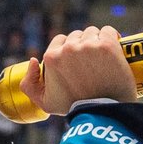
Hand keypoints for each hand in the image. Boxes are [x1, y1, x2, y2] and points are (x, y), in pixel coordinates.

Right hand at [19, 25, 135, 115]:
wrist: (101, 112)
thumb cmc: (74, 108)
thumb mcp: (45, 103)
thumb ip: (29, 85)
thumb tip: (33, 60)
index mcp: (52, 57)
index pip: (60, 41)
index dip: (68, 50)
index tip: (77, 60)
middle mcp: (68, 48)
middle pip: (77, 36)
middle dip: (83, 45)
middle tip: (91, 62)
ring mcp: (88, 45)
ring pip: (92, 32)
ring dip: (96, 41)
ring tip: (102, 58)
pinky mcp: (107, 45)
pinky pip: (108, 31)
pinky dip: (111, 37)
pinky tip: (113, 49)